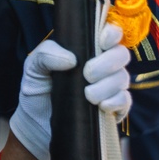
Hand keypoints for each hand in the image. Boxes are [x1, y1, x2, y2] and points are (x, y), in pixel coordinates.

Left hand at [9, 24, 131, 159]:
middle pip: (121, 55)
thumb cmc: (37, 90)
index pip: (110, 33)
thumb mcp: (33, 67)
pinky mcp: (113, 109)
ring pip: (123, 78)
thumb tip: (71, 59)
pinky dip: (116, 101)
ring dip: (107, 86)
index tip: (102, 41)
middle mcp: (103, 66)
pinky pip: (125, 101)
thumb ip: (46, 54)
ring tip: (87, 95)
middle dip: (107, 63)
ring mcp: (109, 88)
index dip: (112, 33)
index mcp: (87, 49)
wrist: (36, 126)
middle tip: (87, 74)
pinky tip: (102, 106)